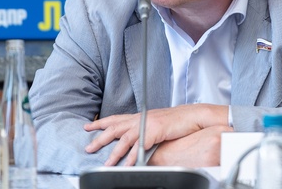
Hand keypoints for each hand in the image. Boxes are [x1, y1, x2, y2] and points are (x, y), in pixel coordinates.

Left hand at [84, 104, 228, 165]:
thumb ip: (145, 130)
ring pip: (124, 139)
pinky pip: (140, 147)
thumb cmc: (177, 121)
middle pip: (115, 128)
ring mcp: (147, 124)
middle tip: (88, 148)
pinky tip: (126, 165)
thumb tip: (136, 141)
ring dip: (114, 152)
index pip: (116, 118)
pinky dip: (132, 157)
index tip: (88, 126)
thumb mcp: (157, 124)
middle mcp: (140, 118)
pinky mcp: (154, 131)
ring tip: (106, 163)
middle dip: (100, 138)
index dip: (101, 122)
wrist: (193, 116)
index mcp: (140, 115)